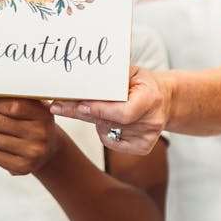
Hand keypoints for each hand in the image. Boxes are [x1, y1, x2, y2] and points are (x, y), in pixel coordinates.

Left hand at [0, 97, 61, 174]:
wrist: (48, 149)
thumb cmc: (34, 123)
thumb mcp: (33, 106)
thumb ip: (16, 97)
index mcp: (43, 115)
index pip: (13, 105)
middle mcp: (41, 134)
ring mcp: (33, 153)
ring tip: (0, 133)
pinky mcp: (24, 168)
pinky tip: (2, 147)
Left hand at [49, 67, 170, 155]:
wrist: (163, 99)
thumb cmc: (141, 82)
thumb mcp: (130, 72)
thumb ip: (111, 76)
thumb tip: (81, 76)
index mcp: (151, 98)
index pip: (124, 112)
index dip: (101, 110)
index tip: (80, 104)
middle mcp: (152, 121)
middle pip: (110, 122)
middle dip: (82, 113)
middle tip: (57, 106)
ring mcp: (148, 137)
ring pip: (106, 132)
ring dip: (93, 120)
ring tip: (94, 107)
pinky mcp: (142, 148)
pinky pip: (110, 142)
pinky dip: (103, 131)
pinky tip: (108, 120)